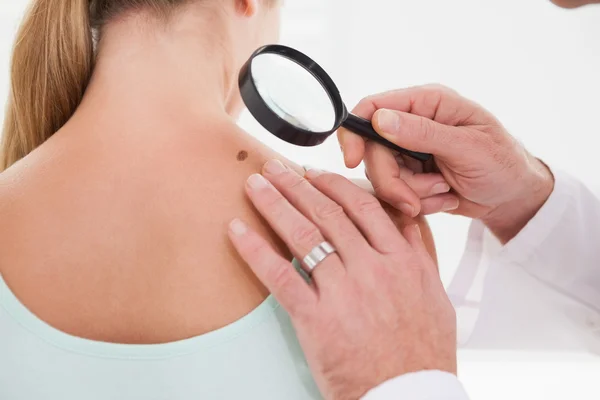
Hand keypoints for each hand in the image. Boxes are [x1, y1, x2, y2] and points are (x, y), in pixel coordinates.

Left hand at [228, 160, 455, 399]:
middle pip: (327, 213)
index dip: (332, 185)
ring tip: (254, 185)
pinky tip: (237, 231)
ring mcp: (344, 292)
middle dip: (295, 185)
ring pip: (303, 234)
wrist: (407, 397)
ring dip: (274, 204)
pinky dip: (255, 250)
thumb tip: (407, 220)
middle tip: (273, 167)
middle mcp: (372, 268)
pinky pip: (280, 275)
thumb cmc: (422, 352)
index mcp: (401, 260)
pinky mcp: (316, 319)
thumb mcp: (435, 296)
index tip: (312, 173)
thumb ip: (419, 254)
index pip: (362, 207)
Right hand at [338, 85, 554, 242]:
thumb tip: (380, 119)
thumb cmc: (502, 164)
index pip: (373, 106)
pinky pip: (395, 192)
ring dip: (410, 193)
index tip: (352, 161)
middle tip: (413, 200)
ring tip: (444, 192)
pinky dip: (418, 202)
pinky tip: (445, 198)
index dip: (355, 132)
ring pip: (381, 175)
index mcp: (427, 103)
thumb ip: (422, 132)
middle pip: (371, 150)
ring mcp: (409, 151)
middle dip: (391, 180)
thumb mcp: (467, 147)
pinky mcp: (410, 176)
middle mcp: (413, 124)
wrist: (514, 197)